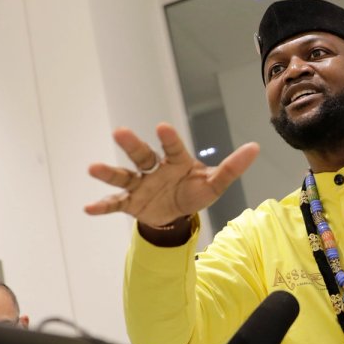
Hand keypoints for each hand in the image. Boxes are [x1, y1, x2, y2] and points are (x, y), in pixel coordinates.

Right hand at [84, 123, 258, 226]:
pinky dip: (102, 206)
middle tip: (119, 132)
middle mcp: (154, 169)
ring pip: (123, 175)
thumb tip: (255, 147)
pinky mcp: (130, 202)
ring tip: (93, 168)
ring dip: (108, 172)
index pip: (172, 148)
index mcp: (175, 161)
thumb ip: (232, 167)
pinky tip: (88, 208)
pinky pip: (114, 203)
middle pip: (142, 155)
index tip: (162, 127)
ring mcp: (139, 185)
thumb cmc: (194, 191)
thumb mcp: (215, 184)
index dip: (168, 139)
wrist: (177, 215)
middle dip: (131, 145)